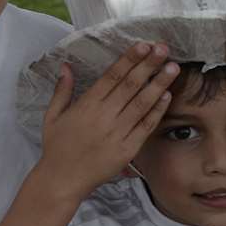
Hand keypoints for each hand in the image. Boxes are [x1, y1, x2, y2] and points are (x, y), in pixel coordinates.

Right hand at [36, 43, 176, 200]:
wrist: (62, 180)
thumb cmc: (56, 147)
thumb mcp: (52, 116)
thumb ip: (62, 90)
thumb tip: (66, 66)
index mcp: (86, 105)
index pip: (112, 76)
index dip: (129, 60)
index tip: (143, 45)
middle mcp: (104, 116)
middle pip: (130, 86)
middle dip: (149, 65)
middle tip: (164, 48)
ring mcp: (117, 133)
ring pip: (142, 104)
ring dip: (159, 84)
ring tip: (173, 67)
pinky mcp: (127, 149)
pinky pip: (145, 127)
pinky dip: (157, 111)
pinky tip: (167, 96)